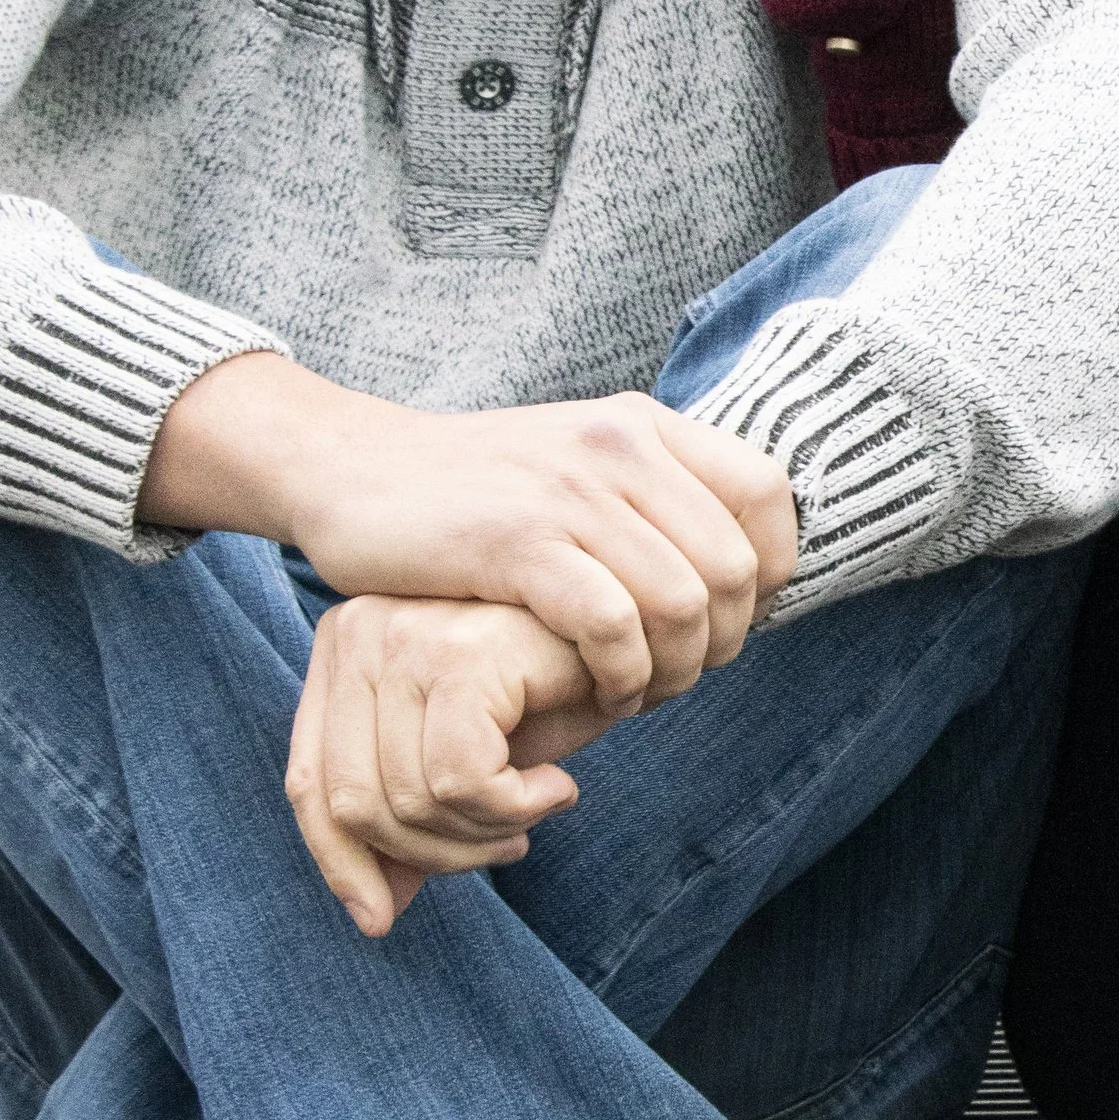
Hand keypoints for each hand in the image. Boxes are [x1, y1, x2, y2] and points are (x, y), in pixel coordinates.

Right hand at [147, 353, 797, 714]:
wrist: (347, 470)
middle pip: (736, 569)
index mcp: (644, 425)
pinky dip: (624, 677)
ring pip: (684, 604)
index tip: (730, 621)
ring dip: (675, 671)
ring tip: (641, 692)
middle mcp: (618, 445)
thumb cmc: (477, 496)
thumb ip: (657, 502)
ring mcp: (568, 490)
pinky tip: (603, 694)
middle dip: (723, 643)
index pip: (770, 497)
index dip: (770, 574)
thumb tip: (749, 576)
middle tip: (679, 676)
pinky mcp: (517, 541)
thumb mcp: (580, 469)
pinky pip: (614, 626)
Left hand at [286, 594, 615, 935]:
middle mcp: (359, 632)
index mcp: (344, 651)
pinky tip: (558, 787)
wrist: (641, 642)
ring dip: (489, 832)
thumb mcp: (471, 761)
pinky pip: (462, 781)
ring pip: (411, 801)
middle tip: (509, 845)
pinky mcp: (461, 655)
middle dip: (437, 855)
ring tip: (540, 807)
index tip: (380, 921)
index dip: (340, 864)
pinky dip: (517, 808)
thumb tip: (372, 914)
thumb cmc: (557, 696)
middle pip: (355, 804)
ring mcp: (406, 637)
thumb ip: (412, 819)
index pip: (309, 783)